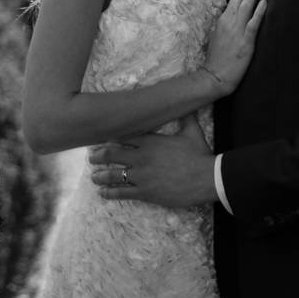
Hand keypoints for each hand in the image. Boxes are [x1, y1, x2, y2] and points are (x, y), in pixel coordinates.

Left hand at [88, 117, 217, 206]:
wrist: (207, 178)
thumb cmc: (199, 155)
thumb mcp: (192, 132)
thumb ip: (186, 117)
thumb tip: (189, 103)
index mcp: (151, 141)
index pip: (125, 137)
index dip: (112, 139)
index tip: (103, 140)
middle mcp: (142, 157)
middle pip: (113, 155)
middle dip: (100, 156)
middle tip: (92, 157)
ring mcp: (142, 176)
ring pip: (114, 175)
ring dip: (101, 175)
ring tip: (94, 176)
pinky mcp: (145, 192)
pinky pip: (122, 193)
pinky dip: (110, 193)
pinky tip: (102, 193)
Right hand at [203, 0, 264, 89]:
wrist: (214, 76)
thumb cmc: (217, 58)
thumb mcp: (219, 36)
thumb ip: (227, 23)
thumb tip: (234, 12)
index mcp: (223, 20)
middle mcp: (229, 22)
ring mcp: (237, 31)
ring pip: (246, 6)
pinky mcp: (245, 42)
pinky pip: (253, 24)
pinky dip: (258, 12)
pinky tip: (264, 3)